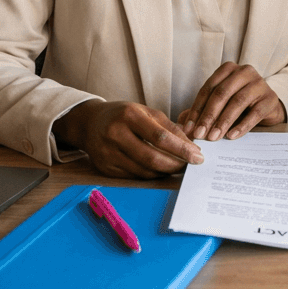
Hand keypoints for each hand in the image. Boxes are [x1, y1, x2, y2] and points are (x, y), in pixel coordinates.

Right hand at [52, 100, 201, 178]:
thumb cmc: (123, 115)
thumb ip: (169, 127)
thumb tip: (191, 145)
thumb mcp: (146, 112)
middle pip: (152, 158)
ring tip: (178, 166)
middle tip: (190, 165)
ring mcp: (108, 153)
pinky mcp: (105, 168)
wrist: (89, 123)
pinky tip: (161, 169)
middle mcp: (115, 134)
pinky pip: (135, 176)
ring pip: (144, 170)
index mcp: (129, 115)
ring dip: (166, 171)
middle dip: (176, 164)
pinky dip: (152, 174)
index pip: (160, 137)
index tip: (198, 156)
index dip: (182, 149)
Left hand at [177, 62, 285, 141]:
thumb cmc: (240, 106)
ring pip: (237, 102)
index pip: (208, 88)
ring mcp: (259, 83)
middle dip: (208, 116)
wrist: (268, 108)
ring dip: (223, 122)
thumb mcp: (220, 105)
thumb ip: (201, 111)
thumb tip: (182, 124)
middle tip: (200, 135)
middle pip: (222, 94)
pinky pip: (255, 113)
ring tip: (213, 137)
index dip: (197, 109)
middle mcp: (244, 72)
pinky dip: (242, 126)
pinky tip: (232, 136)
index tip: (189, 128)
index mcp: (228, 69)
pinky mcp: (270, 98)